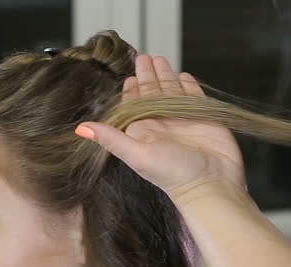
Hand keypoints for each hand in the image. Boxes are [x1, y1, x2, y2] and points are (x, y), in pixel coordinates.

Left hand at [75, 55, 248, 206]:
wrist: (211, 184)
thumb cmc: (173, 174)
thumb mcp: (137, 154)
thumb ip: (111, 138)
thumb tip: (79, 129)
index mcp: (144, 131)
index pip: (135, 105)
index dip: (132, 90)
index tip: (128, 76)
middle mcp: (163, 124)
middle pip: (153, 93)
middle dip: (148, 75)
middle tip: (144, 57)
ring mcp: (184, 121)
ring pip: (172, 92)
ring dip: (166, 76)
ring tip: (161, 60)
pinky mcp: (205, 118)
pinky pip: (194, 97)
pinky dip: (189, 86)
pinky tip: (185, 76)